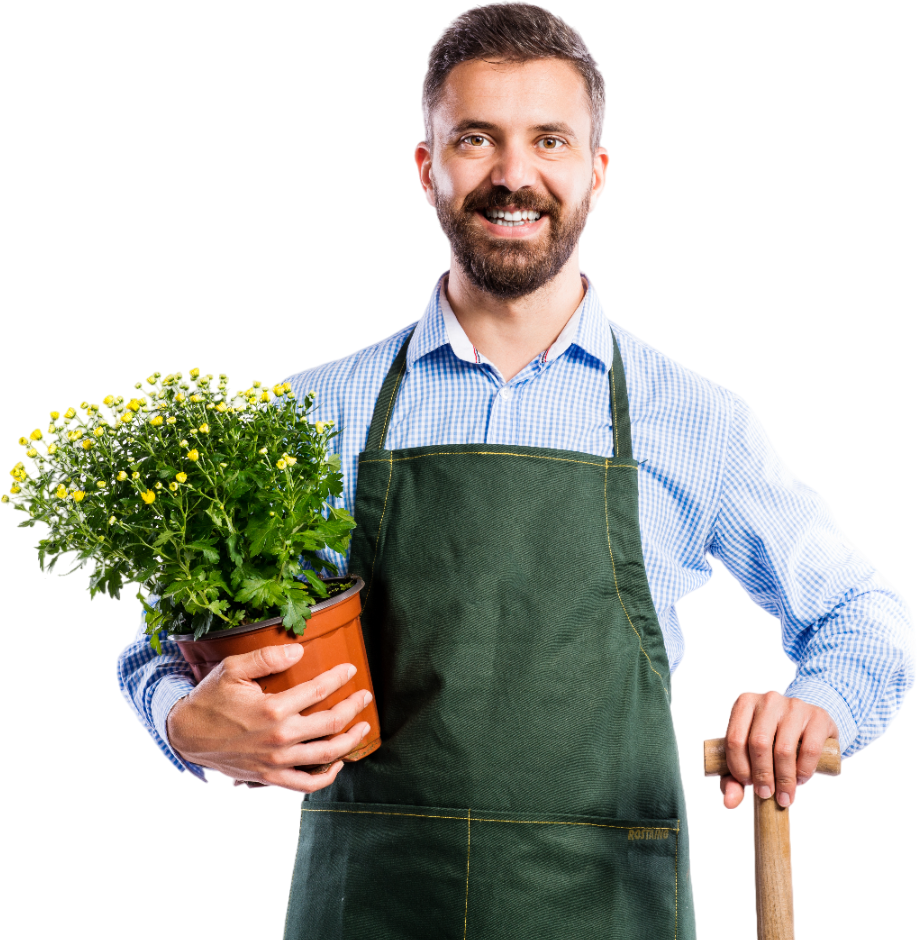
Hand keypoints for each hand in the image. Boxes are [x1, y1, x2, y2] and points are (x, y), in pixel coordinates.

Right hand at [166, 644, 373, 794]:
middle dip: (354, 707)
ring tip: (362, 727)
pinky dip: (326, 777)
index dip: (339, 678)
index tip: (350, 670)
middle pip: (331, 723)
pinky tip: (337, 762)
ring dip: (350, 740)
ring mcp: (276, 761)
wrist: (185, 735)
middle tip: (364, 696)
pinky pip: (306, 784)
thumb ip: (267, 658)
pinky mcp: (269, 778)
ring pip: (326, 754)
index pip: (319, 690)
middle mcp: (279, 738)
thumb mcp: (233, 669)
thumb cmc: (210, 699)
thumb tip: (299, 652)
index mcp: (273, 708)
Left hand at [719, 689, 838, 809]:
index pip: (734, 739)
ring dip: (784, 780)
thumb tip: (729, 803)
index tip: (747, 785)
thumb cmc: (772, 740)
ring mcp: (793, 705)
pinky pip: (809, 750)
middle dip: (762, 776)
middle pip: (759, 744)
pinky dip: (803, 771)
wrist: (806, 724)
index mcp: (744, 703)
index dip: (738, 768)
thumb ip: (734, 779)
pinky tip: (801, 781)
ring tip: (785, 795)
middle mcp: (767, 699)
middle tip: (766, 795)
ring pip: (784, 749)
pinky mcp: (818, 716)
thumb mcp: (749, 754)